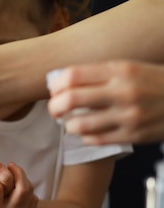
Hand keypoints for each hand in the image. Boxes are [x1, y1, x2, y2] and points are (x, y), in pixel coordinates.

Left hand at [48, 60, 163, 144]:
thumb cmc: (154, 82)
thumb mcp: (130, 67)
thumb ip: (98, 73)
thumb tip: (60, 80)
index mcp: (121, 69)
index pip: (73, 75)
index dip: (56, 84)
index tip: (54, 90)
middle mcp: (124, 92)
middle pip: (71, 99)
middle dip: (55, 106)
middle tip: (54, 109)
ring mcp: (129, 116)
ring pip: (80, 124)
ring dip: (68, 125)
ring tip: (69, 122)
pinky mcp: (133, 136)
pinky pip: (96, 139)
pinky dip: (85, 136)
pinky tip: (87, 131)